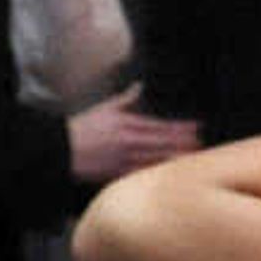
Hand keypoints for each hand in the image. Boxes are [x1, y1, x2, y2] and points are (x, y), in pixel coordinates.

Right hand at [67, 88, 199, 182]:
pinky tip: (172, 174)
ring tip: (193, 158)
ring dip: (177, 159)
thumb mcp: (104, 109)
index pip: (161, 126)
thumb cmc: (81, 128)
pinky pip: (143, 174)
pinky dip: (158, 173)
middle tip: (202, 144)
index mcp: (126, 125)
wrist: (59, 149)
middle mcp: (128, 142)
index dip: (181, 128)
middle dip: (184, 144)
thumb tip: (139, 86)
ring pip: (157, 160)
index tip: (197, 128)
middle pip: (164, 144)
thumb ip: (125, 99)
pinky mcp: (118, 174)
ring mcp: (124, 159)